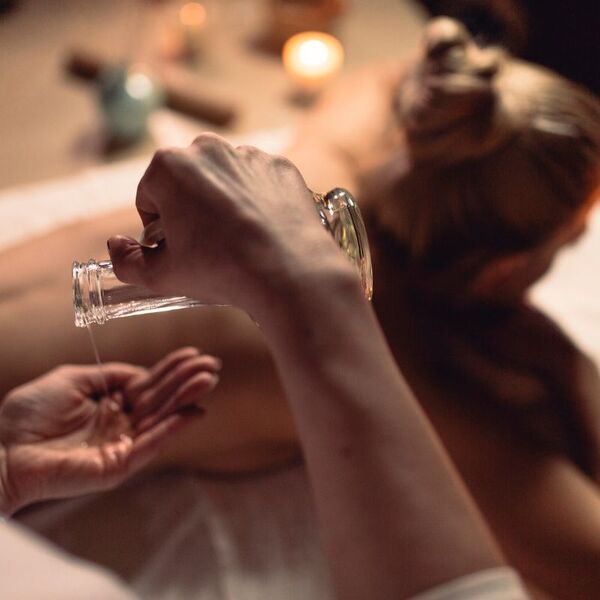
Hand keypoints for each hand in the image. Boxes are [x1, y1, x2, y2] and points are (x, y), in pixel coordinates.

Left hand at [0, 347, 219, 514]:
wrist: (3, 448)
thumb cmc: (29, 413)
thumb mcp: (71, 378)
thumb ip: (110, 374)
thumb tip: (141, 372)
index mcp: (109, 402)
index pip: (148, 383)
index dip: (170, 369)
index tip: (193, 354)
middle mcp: (120, 423)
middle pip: (160, 399)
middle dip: (186, 381)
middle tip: (212, 365)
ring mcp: (122, 444)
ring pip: (161, 418)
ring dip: (186, 399)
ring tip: (208, 380)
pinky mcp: (120, 464)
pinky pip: (151, 443)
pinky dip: (172, 428)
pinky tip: (193, 412)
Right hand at [107, 134, 350, 315]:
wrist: (289, 272)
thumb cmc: (221, 271)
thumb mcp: (161, 276)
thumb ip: (126, 262)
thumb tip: (116, 246)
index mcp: (169, 166)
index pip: (149, 196)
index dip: (158, 227)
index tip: (175, 248)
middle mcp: (209, 149)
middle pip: (187, 183)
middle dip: (189, 210)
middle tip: (206, 245)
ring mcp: (249, 155)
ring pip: (224, 181)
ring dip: (223, 204)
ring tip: (237, 240)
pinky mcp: (280, 167)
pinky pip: (258, 184)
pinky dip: (256, 202)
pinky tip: (262, 230)